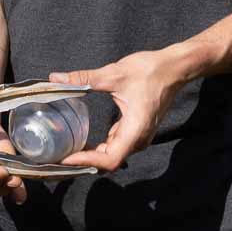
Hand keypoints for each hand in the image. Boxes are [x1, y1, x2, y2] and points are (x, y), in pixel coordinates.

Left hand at [51, 49, 188, 171]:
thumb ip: (84, 79)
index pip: (109, 159)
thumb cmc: (151, 71)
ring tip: (69, 152)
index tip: (67, 159)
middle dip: (86, 162)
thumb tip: (56, 79)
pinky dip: (102, 147)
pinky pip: (118, 145)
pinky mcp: (138, 129)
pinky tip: (87, 142)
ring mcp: (140, 135)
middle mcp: (139, 138)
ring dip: (93, 156)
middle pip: (110, 161)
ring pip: (114, 154)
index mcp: (135, 130)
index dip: (87, 162)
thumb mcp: (114, 74)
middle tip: (60, 158)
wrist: (175, 68)